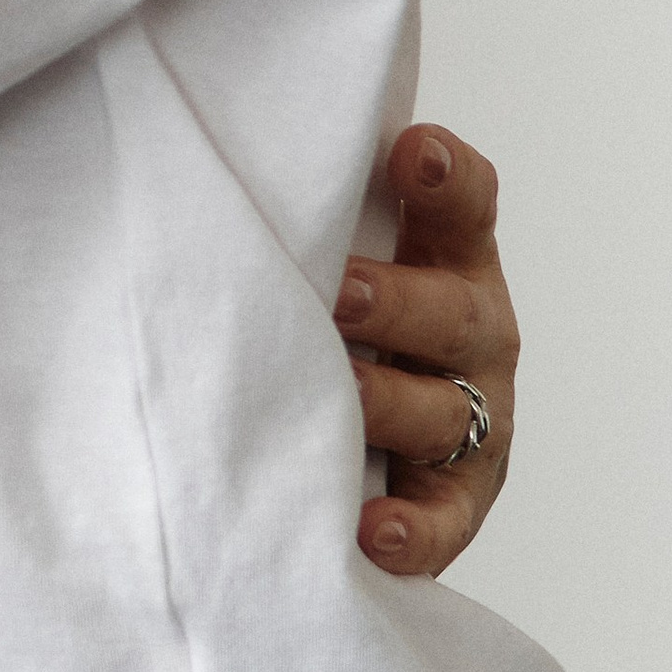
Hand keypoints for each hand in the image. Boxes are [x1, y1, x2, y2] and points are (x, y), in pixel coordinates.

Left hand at [338, 125, 516, 576]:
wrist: (353, 444)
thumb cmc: (322, 321)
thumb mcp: (329, 258)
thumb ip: (301, 209)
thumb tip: (199, 140)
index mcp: (447, 263)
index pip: (464, 208)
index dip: (446, 178)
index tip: (414, 150)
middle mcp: (472, 337)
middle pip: (453, 312)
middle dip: (397, 302)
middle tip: (341, 293)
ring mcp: (471, 422)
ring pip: (440, 413)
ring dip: (389, 403)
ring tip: (341, 394)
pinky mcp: (454, 505)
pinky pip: (439, 522)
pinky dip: (410, 530)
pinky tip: (371, 529)